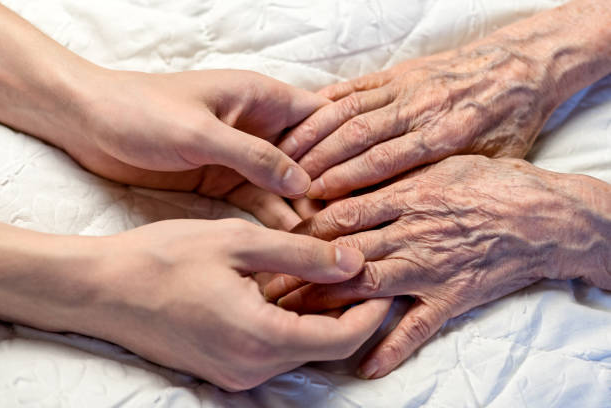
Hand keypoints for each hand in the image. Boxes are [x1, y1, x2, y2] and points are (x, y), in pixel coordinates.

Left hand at [0, 6, 327, 225]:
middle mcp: (259, 126)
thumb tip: (302, 182)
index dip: (342, 146)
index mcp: (259, 98)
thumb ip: (252, 155)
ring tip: (326, 241)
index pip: (320, 117)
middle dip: (328, 186)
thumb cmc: (141, 111)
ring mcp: (244, 156)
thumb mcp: (200, 131)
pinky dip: (276, 219)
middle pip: (311, 156)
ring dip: (304, 209)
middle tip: (347, 224)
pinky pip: (260, 201)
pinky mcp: (225, 180)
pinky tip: (293, 242)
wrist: (90, 123)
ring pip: (287, 184)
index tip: (358, 182)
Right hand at [62, 219, 390, 390]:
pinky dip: (291, 319)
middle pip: (324, 346)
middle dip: (348, 310)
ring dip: (319, 313)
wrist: (100, 288)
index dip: (371, 312)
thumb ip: (301, 255)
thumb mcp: (238, 243)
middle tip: (358, 269)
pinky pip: (272, 347)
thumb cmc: (162, 259)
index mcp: (261, 338)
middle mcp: (251, 366)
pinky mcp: (221, 364)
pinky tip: (289, 285)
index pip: (341, 339)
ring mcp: (234, 370)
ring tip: (327, 271)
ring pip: (299, 347)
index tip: (383, 282)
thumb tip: (352, 262)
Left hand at [268, 156, 610, 378]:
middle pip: (340, 255)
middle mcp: (410, 233)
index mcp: (404, 195)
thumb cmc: (489, 182)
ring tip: (289, 320)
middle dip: (298, 273)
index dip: (299, 230)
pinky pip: (418, 327)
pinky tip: (366, 365)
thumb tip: (341, 177)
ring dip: (325, 306)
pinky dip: (393, 347)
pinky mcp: (451, 298)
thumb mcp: (437, 163)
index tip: (269, 243)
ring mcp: (429, 268)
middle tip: (261, 287)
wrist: (544, 216)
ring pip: (365, 288)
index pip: (338, 215)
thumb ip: (389, 171)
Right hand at [280, 0, 610, 199]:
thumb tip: (399, 210)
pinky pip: (357, 86)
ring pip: (351, 110)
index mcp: (444, 136)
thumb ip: (444, 182)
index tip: (315, 195)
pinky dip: (328, 101)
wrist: (523, 67)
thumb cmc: (508, 123)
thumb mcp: (489, 161)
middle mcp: (419, 109)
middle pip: (358, 137)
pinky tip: (305, 115)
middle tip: (291, 179)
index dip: (344, 179)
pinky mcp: (401, 70)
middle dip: (320, 159)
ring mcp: (407, 86)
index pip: (382, 162)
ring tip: (287, 152)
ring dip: (315, 131)